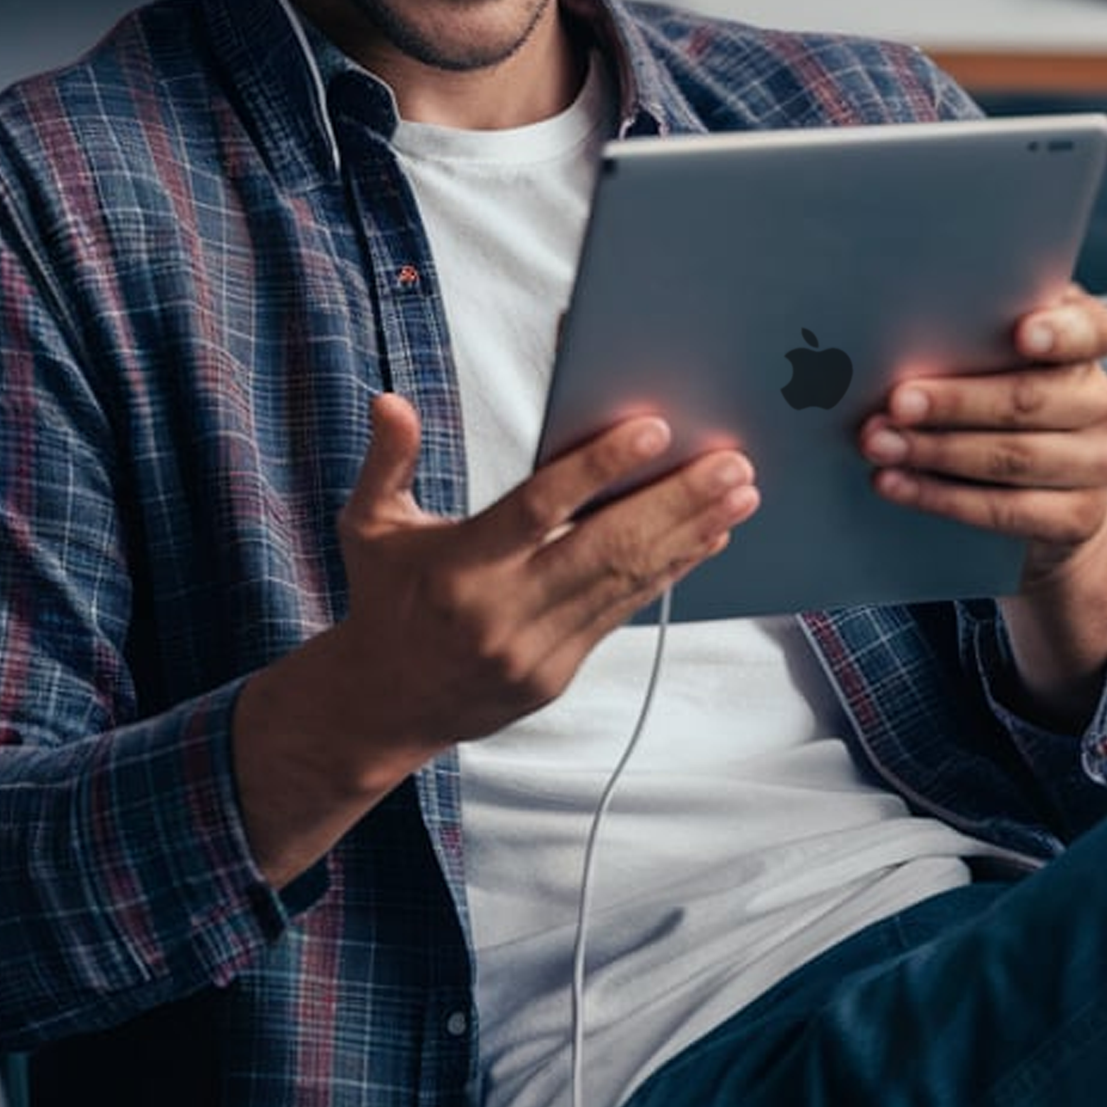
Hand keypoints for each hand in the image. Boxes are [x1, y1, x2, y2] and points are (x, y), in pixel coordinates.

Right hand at [335, 393, 759, 757]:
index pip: (540, 508)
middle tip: (732, 462)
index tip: (655, 429)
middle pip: (605, 546)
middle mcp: (501, 611)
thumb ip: (387, 460)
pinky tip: (707, 538)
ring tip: (739, 493)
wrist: (381, 706)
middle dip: (676, 501)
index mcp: (459, 566)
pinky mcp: (556, 674)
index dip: (600, 467)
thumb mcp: (367, 526)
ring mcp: (534, 649)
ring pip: (626, 581)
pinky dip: (668, 571)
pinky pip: (622, 613)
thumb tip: (391, 399)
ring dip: (690, 534)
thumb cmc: (383, 597)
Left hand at [857, 285, 1106, 722]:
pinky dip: (941, 497)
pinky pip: (1005, 509)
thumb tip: (886, 337)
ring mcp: (1099, 461)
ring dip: (935, 452)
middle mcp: (1104, 400)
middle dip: (955, 402)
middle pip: (1030, 398)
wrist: (1041, 503)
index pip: (1092, 329)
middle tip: (895, 403)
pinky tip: (896, 484)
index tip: (1021, 333)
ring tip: (880, 445)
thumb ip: (967, 343)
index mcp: (1087, 344)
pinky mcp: (1079, 516)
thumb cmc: (996, 403)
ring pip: (1013, 456)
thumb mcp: (992, 363)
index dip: (1060, 332)